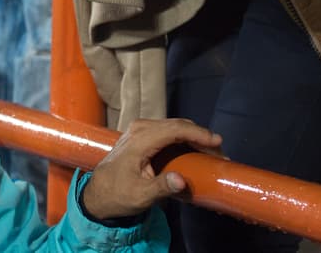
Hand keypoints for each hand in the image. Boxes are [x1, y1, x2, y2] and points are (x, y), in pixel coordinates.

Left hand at [82, 118, 223, 221]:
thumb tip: (180, 180)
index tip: (217, 142)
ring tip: (212, 152)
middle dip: (201, 137)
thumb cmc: (118, 194)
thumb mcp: (140, 195)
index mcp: (140, 139)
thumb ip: (161, 187)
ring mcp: (141, 129)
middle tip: (220, 154)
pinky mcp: (143, 134)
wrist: (99, 193)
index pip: (175, 129)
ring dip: (194, 137)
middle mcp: (141, 128)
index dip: (198, 134)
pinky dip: (185, 138)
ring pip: (175, 126)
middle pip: (178, 125)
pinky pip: (169, 131)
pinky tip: (196, 149)